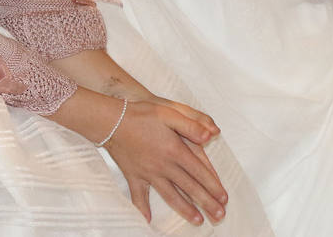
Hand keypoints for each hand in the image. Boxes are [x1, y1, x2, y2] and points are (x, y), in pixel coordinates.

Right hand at [105, 99, 226, 225]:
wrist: (109, 120)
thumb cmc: (139, 114)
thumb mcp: (167, 112)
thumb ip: (191, 123)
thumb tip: (211, 134)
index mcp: (175, 150)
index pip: (200, 172)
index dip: (214, 186)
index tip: (224, 198)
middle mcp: (164, 165)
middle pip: (189, 188)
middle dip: (206, 203)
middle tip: (219, 216)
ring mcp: (148, 172)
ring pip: (170, 195)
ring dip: (185, 209)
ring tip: (197, 220)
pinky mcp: (133, 174)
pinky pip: (139, 195)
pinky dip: (142, 208)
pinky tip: (147, 220)